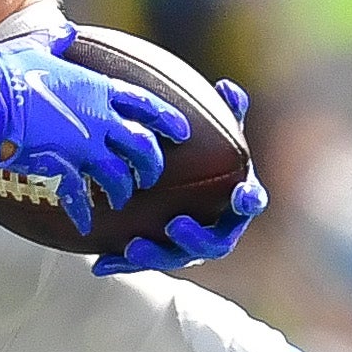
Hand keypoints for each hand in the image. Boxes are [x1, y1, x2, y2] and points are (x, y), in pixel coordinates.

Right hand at [0, 36, 187, 236]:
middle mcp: (96, 118)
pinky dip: (84, 214)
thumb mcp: (36, 48)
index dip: (167, 119)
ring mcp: (80, 145)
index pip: (145, 104)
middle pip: (142, 146)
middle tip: (149, 176)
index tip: (182, 132)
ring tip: (118, 199)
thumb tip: (65, 33)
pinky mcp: (58, 167)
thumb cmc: (4, 69)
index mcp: (96, 88)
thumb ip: (57, 42)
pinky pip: (79, 198)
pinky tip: (86, 225)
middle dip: (151, 165)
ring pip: (118, 176)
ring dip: (121, 191)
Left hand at [94, 82, 262, 273]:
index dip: (249, 201)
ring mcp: (187, 246)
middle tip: (177, 225)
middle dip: (199, 238)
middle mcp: (216, 228)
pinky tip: (100, 262)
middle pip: (217, 243)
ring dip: (157, 254)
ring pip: (177, 257)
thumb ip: (225, 113)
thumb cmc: (201, 154)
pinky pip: (140, 262)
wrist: (170, 182)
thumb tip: (227, 88)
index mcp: (235, 200)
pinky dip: (122, 262)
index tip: (241, 194)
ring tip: (135, 245)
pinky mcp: (157, 254)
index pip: (250, 203)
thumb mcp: (212, 131)